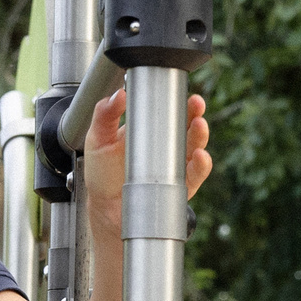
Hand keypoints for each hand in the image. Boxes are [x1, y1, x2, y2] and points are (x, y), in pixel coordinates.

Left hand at [81, 89, 213, 236]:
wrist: (106, 211)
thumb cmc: (103, 176)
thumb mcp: (98, 139)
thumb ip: (105, 114)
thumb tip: (119, 94)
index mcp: (148, 132)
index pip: (166, 111)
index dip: (176, 99)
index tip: (178, 89)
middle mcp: (165, 148)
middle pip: (187, 125)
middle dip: (195, 113)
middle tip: (196, 104)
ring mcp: (174, 167)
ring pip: (195, 147)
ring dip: (200, 135)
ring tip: (199, 125)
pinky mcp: (180, 187)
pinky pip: (196, 175)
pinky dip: (201, 165)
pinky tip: (199, 157)